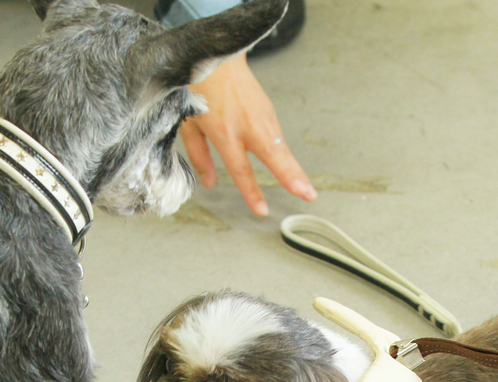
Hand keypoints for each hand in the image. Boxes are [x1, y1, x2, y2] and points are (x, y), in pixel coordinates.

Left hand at [180, 53, 315, 215]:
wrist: (216, 56)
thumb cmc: (198, 89)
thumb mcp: (189, 124)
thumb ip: (199, 156)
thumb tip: (209, 183)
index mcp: (223, 131)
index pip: (240, 168)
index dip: (252, 191)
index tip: (262, 210)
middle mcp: (246, 124)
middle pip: (274, 156)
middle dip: (292, 177)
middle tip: (307, 194)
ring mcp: (261, 115)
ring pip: (281, 148)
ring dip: (295, 169)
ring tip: (308, 190)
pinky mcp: (268, 110)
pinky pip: (278, 137)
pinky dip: (286, 155)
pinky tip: (293, 170)